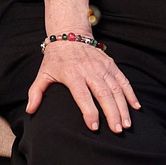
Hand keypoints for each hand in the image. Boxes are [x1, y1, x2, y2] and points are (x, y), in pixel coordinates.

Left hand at [25, 38, 139, 130]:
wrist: (69, 34)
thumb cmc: (55, 59)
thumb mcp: (43, 73)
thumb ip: (36, 92)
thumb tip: (30, 110)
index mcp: (72, 74)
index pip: (82, 95)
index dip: (89, 111)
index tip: (94, 126)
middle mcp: (89, 70)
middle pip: (103, 93)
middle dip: (112, 113)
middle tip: (117, 130)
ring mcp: (102, 67)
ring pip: (116, 88)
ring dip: (123, 107)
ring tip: (126, 124)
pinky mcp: (111, 64)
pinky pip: (123, 80)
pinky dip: (131, 94)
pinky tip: (136, 107)